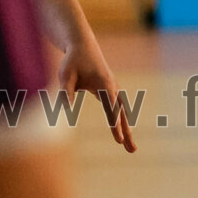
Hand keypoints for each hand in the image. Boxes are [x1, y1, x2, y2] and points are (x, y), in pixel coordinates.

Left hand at [58, 38, 136, 152]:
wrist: (83, 46)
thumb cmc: (72, 61)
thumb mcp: (65, 75)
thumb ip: (66, 92)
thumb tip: (65, 110)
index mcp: (104, 84)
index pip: (111, 108)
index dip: (115, 124)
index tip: (118, 139)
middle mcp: (113, 87)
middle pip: (122, 114)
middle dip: (127, 133)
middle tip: (132, 150)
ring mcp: (114, 89)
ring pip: (123, 113)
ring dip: (127, 130)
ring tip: (131, 148)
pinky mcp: (111, 90)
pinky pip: (119, 109)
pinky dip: (123, 122)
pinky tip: (125, 133)